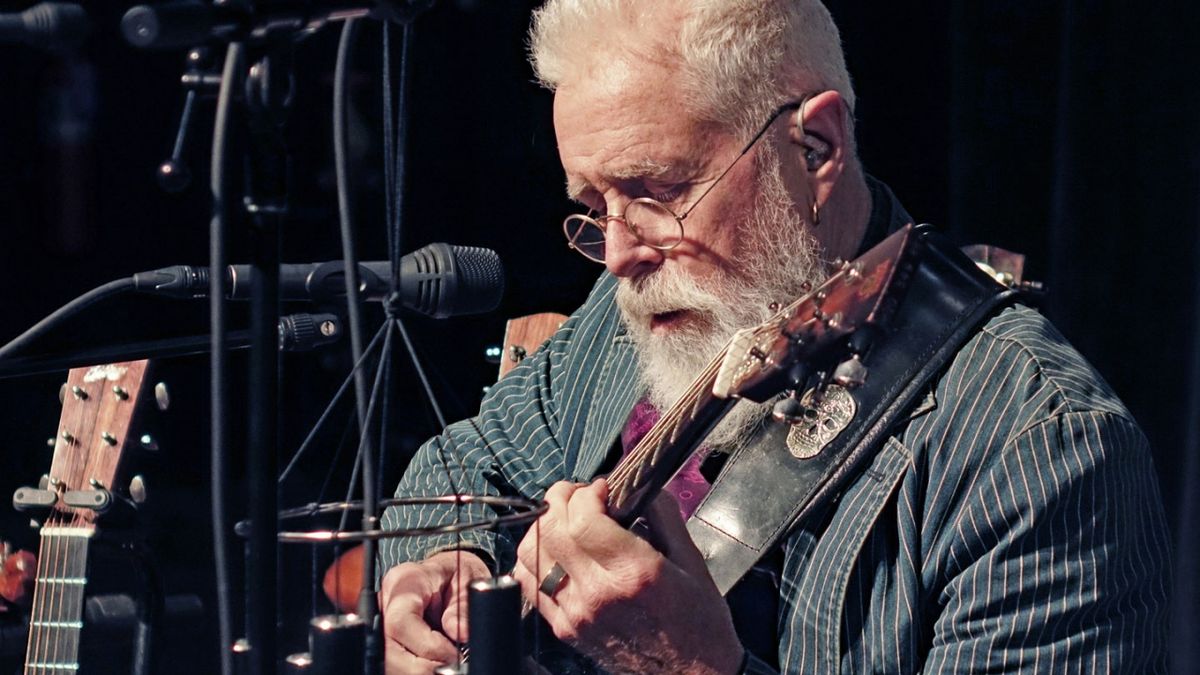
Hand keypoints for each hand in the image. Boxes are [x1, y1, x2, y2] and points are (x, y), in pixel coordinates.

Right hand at [380, 550, 490, 673]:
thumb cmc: (456, 575)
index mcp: (404, 582)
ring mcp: (381, 625)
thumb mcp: (469, 581)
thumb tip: (461, 633)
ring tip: (445, 661)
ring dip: (419, 670)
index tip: (453, 653)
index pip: (400, 622)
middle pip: (389, 650)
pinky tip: (434, 662)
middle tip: (452, 662)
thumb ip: (464, 607)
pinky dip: (416, 669)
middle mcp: (385, 603)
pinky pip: (394, 665)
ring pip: (389, 663)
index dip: (428, 646)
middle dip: (423, 666)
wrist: (446, 575)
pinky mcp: (384, 642)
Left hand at [513, 479, 743, 673]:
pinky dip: (535, 557)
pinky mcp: (565, 629)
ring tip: (563, 519)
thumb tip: (641, 484)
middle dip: (559, 499)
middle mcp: (598, 594)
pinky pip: (528, 583)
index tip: (602, 488)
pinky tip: (556, 550)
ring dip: (542, 525)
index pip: (583, 519)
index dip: (585, 493)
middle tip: (578, 495)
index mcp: (634, 573)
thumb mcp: (692, 561)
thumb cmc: (698, 622)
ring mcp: (576, 614)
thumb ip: (664, 515)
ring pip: (530, 553)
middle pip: (551, 529)